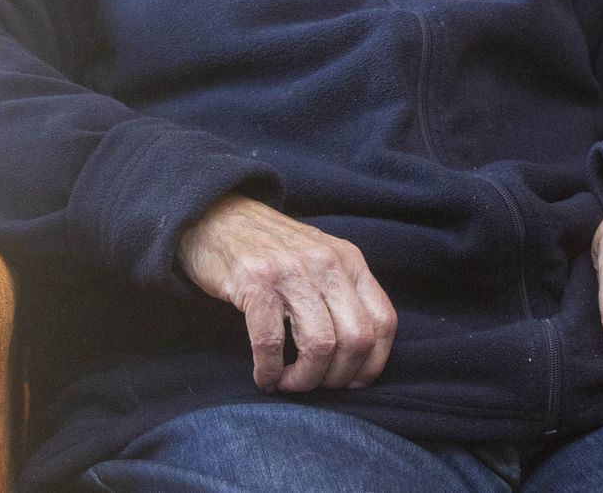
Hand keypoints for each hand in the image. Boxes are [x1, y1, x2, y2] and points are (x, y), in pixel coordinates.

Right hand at [177, 194, 396, 392]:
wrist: (219, 217)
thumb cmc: (272, 251)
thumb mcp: (321, 259)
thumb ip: (344, 294)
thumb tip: (361, 355)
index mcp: (350, 260)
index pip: (383, 322)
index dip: (372, 364)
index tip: (351, 382)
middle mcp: (327, 263)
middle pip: (357, 339)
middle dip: (337, 377)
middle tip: (314, 385)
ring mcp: (291, 271)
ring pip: (320, 345)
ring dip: (304, 379)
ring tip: (287, 383)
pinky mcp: (255, 282)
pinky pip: (271, 342)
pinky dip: (270, 371)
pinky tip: (265, 377)